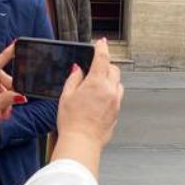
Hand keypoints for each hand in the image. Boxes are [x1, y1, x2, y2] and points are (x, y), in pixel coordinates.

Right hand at [50, 38, 122, 177]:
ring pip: (117, 83)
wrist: (82, 142)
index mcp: (97, 82)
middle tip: (95, 67)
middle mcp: (110, 90)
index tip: (101, 42)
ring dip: (110, 80)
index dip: (101, 47)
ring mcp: (116, 102)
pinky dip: (110, 93)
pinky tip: (98, 101)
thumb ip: (74, 79)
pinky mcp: (117, 113)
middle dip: (106, 65)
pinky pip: (116, 97)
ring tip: (96, 86)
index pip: (102, 58)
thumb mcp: (66, 96)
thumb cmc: (72, 122)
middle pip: (113, 69)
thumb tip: (78, 70)